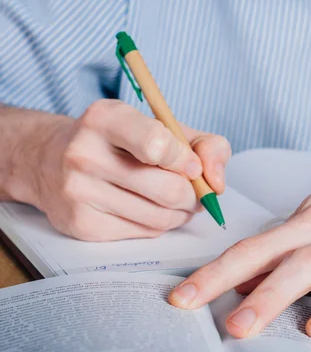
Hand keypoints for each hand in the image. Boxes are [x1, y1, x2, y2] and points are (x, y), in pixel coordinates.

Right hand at [29, 99, 230, 240]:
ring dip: (181, 213)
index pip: (157, 145)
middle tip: (194, 191)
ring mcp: (78, 192)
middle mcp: (84, 153)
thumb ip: (206, 145)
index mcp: (105, 118)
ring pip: (160, 216)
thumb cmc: (121, 141)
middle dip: (193, 195)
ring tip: (176, 200)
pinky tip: (151, 209)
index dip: (187, 161)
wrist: (51, 160)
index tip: (192, 166)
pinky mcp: (81, 224)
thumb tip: (217, 182)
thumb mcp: (164, 126)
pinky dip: (160, 224)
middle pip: (168, 190)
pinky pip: (144, 233)